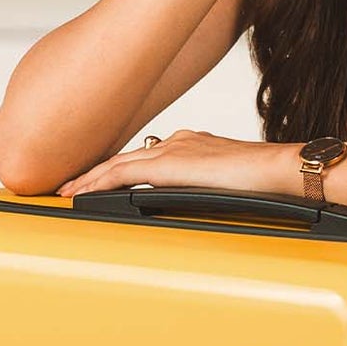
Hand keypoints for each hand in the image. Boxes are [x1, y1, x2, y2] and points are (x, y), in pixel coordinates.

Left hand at [54, 129, 301, 198]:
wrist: (281, 168)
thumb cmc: (267, 181)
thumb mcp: (229, 184)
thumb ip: (208, 190)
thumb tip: (198, 204)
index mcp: (191, 145)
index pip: (144, 157)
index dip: (116, 169)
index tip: (97, 181)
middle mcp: (178, 142)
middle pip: (124, 156)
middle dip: (94, 171)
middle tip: (68, 184)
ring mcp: (173, 149)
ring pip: (117, 163)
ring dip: (89, 178)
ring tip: (66, 191)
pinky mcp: (171, 164)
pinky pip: (123, 173)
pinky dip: (99, 182)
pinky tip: (82, 192)